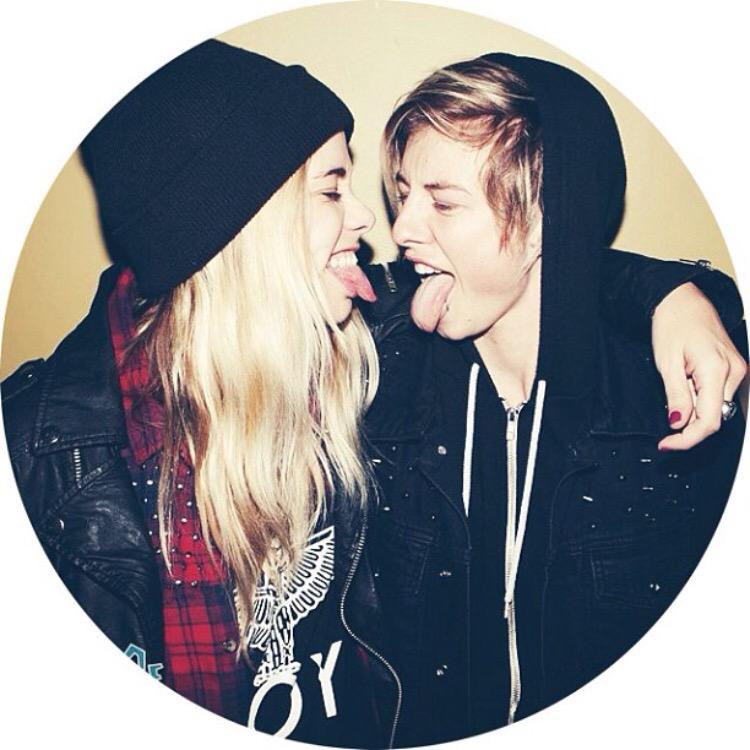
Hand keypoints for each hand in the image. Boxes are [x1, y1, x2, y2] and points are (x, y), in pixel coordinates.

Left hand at [652, 282, 746, 450]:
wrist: (683, 301)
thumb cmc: (673, 323)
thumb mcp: (666, 363)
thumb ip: (675, 396)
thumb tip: (678, 423)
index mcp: (717, 370)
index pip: (709, 421)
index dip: (687, 439)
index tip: (668, 444)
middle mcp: (734, 372)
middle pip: (715, 417)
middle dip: (689, 422)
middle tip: (667, 415)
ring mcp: (737, 370)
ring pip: (717, 408)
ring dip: (695, 408)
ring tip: (678, 384)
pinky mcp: (734, 369)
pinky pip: (719, 395)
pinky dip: (701, 398)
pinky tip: (688, 384)